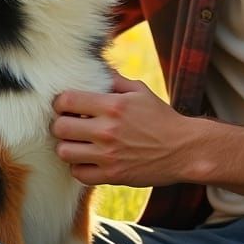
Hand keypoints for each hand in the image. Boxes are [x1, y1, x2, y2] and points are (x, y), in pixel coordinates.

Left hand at [51, 71, 202, 186]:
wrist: (184, 149)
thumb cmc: (161, 118)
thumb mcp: (140, 91)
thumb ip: (114, 80)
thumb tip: (94, 67)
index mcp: (113, 106)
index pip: (67, 100)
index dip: (60, 102)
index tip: (65, 105)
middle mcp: (107, 131)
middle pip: (60, 127)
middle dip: (61, 124)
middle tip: (69, 124)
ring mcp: (108, 156)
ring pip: (64, 152)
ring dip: (67, 146)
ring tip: (77, 142)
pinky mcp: (112, 176)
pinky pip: (78, 173)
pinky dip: (78, 166)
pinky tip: (87, 159)